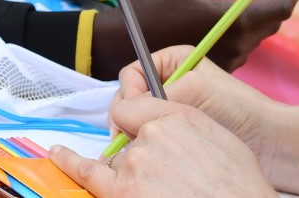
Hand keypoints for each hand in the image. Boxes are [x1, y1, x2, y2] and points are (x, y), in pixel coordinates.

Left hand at [49, 97, 275, 197]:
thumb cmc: (240, 187)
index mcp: (176, 116)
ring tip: (163, 191)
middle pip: (128, 141)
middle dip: (142, 158)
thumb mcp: (220, 139)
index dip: (134, 123)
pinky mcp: (124, 193)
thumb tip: (166, 128)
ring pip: (119, 164)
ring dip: (133, 177)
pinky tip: (57, 153)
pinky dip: (70, 161)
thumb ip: (185, 125)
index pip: (134, 108)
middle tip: (169, 180)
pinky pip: (87, 172)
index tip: (135, 131)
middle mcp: (151, 136)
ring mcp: (136, 166)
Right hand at [91, 0, 298, 78]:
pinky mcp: (218, 67)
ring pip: (257, 36)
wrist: (127, 42)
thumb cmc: (156, 5)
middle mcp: (237, 45)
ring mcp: (228, 60)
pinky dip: (244, 29)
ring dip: (260, 16)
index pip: (280, 9)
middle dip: (277, 2)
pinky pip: (241, 46)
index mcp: (235, 21)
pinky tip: (230, 17)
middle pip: (272, 23)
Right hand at [107, 45, 280, 148]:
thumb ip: (155, 95)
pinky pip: (151, 137)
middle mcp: (169, 83)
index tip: (130, 113)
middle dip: (127, 116)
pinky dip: (148, 145)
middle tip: (128, 136)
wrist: (269, 140)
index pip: (132, 73)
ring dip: (136, 132)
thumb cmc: (239, 108)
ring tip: (143, 145)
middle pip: (130, 98)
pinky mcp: (177, 134)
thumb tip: (122, 111)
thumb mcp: (194, 90)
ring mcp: (172, 110)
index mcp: (173, 62)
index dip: (128, 93)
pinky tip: (154, 153)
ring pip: (137, 120)